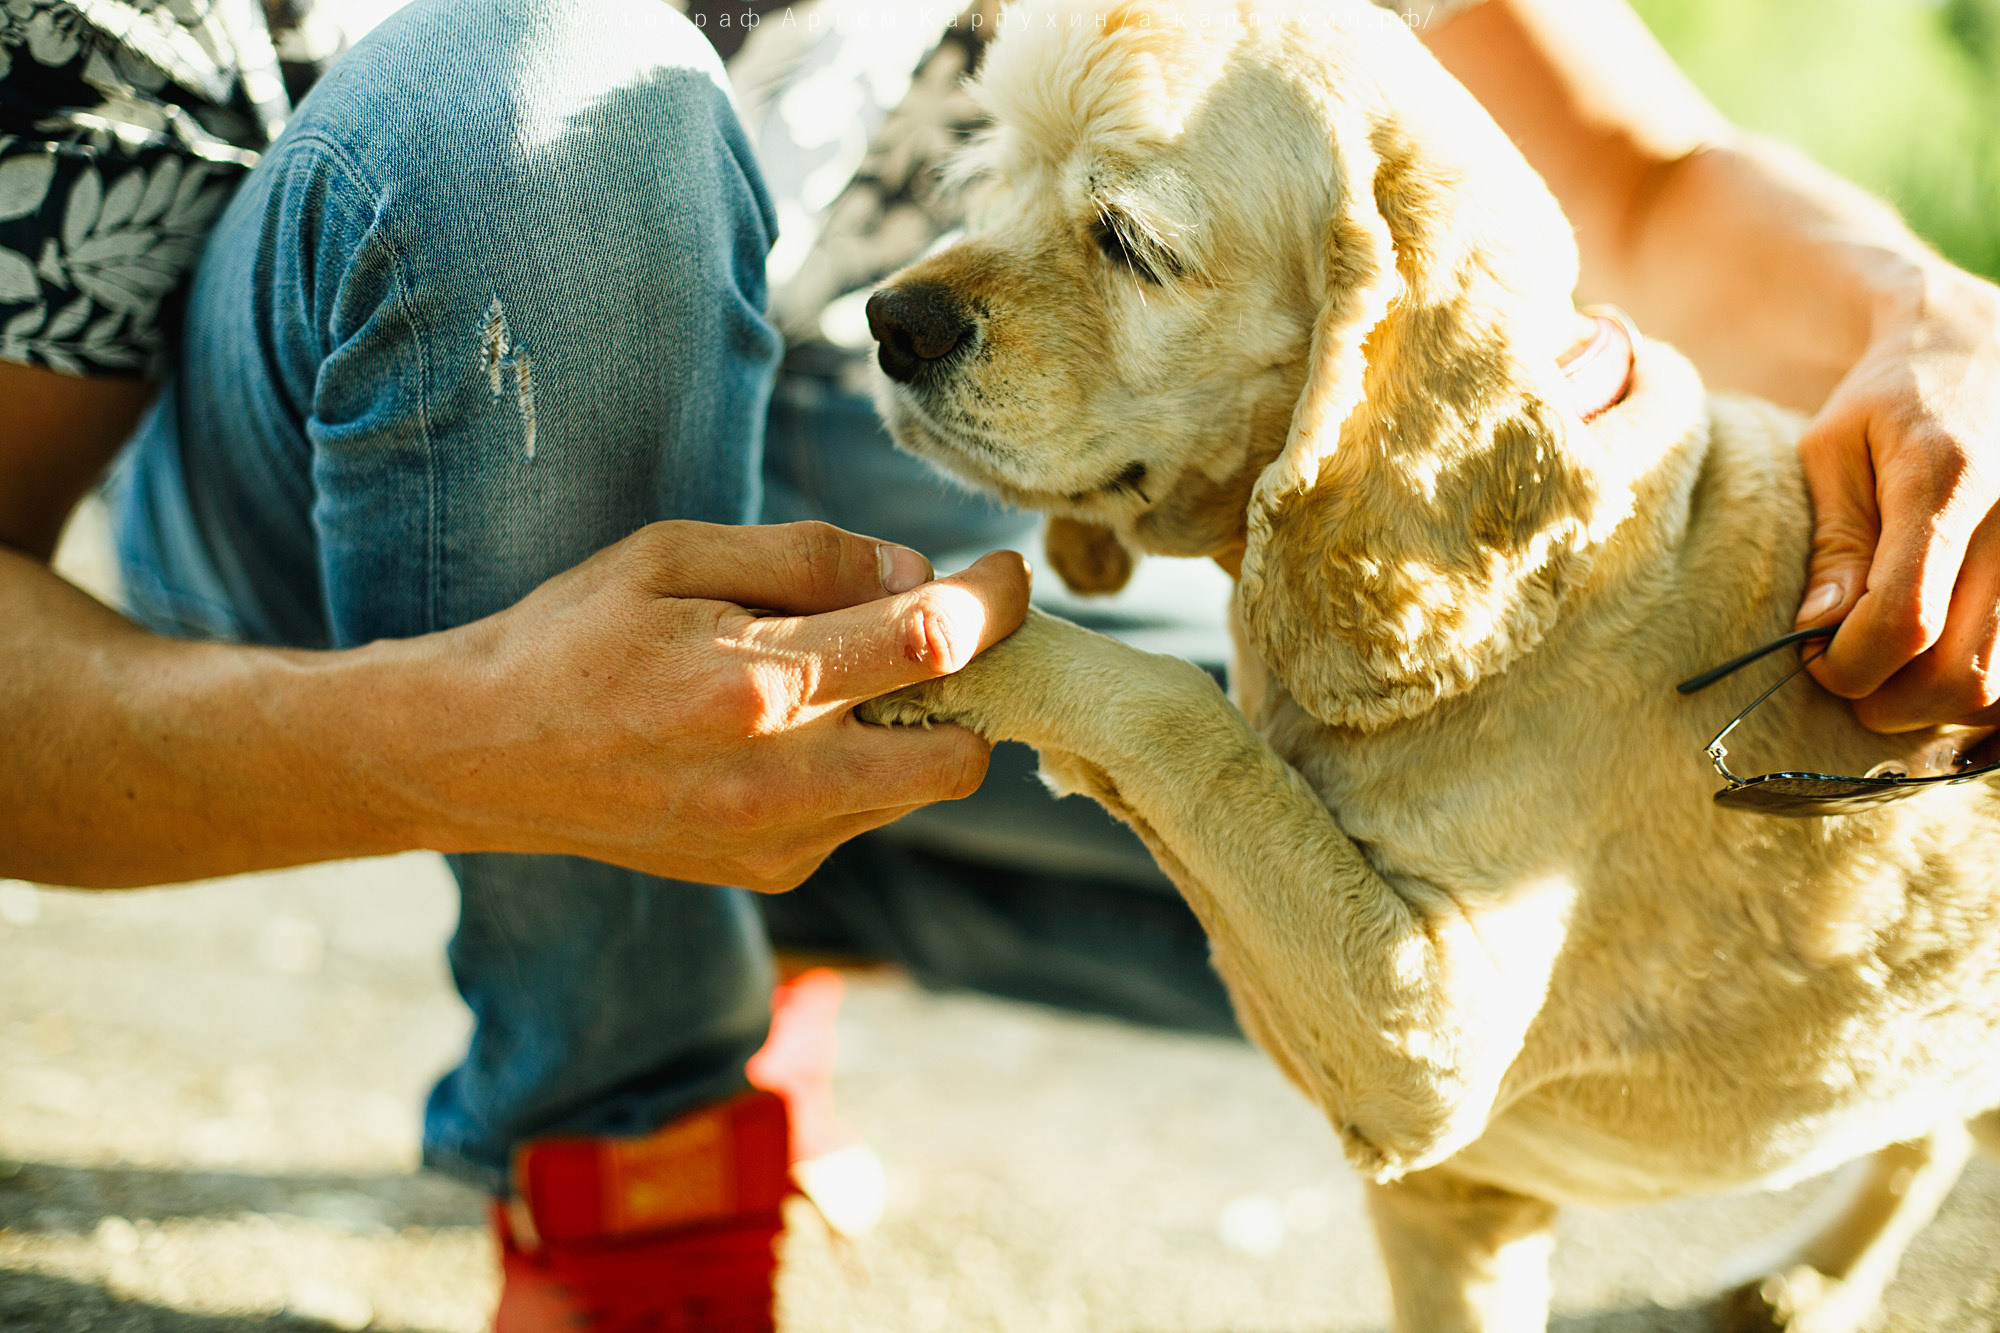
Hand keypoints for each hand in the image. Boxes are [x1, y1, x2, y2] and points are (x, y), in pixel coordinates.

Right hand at [442, 520, 1030, 889]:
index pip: (930, 642)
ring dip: (910, 730)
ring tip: (831, 680)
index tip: (1009, 573)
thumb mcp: (675, 554)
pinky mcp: (773, 874)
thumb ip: (808, 558)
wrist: (483, 756)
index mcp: (757, 687)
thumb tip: (916, 573)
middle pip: (965, 753)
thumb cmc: (576, 637)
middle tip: (929, 639)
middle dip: (971, 692)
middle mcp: (781, 784)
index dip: (993, 602)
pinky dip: (861, 768)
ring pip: (918, 788)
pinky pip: (866, 815)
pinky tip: (790, 734)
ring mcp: (780, 843)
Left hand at [1795, 263, 1999, 732]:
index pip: (1903, 620)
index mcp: (1946, 482)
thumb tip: (1818, 629)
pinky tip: (1941, 668)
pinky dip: (1982, 692)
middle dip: (1890, 700)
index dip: (1850, 665)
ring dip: (1939, 706)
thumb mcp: (1835, 450)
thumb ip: (1834, 541)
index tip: (1814, 662)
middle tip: (1850, 682)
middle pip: (1960, 670)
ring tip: (1895, 675)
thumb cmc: (1891, 400)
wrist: (1982, 345)